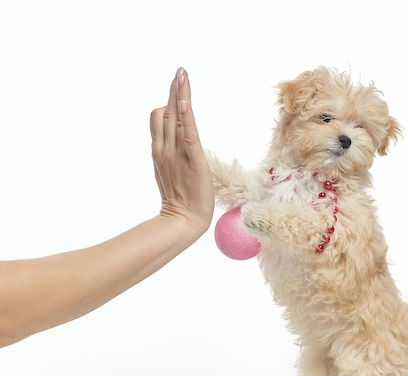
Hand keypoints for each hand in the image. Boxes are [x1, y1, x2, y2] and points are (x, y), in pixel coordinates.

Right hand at [150, 67, 213, 234]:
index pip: (161, 118)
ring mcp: (177, 154)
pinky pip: (188, 135)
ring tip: (183, 76)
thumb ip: (173, 153)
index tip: (175, 82)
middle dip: (174, 90)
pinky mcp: (192, 160)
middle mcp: (165, 148)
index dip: (168, 100)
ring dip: (179, 96)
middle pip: (167, 112)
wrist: (183, 219)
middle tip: (180, 71)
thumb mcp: (172, 171)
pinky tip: (186, 103)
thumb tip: (177, 141)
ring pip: (175, 118)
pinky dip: (186, 118)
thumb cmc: (181, 199)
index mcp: (161, 150)